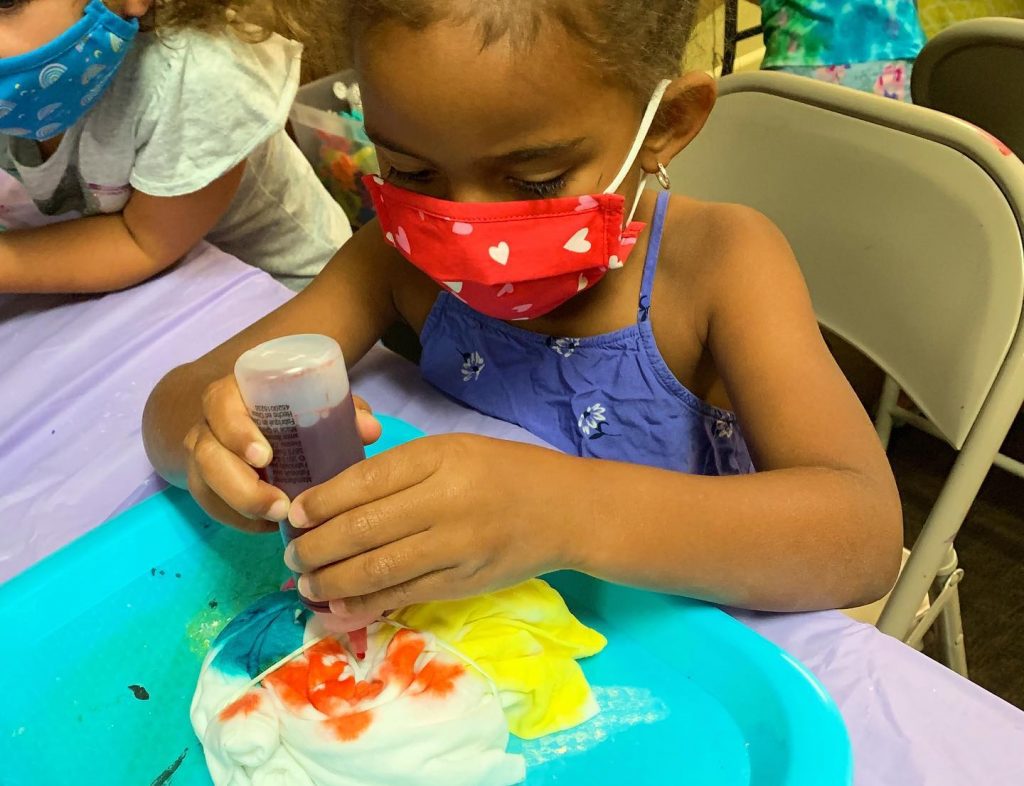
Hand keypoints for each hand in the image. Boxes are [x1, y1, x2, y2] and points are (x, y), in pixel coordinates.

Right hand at [184, 375, 381, 531]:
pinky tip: (268, 526)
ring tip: (278, 517)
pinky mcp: (205, 486)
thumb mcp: (313, 404)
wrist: (247, 422)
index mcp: (234, 394)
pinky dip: (240, 519)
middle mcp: (210, 425)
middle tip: (279, 504)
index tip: (265, 457)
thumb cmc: (289, 412)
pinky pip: (213, 506)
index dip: (238, 432)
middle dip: (240, 484)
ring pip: (206, 484)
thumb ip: (343, 411)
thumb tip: (370, 430)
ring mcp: (202, 458)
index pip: (221, 404)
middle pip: (208, 454)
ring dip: (242, 506)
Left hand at [282, 434, 577, 624]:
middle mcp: (445, 501)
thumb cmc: (504, 471)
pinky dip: (365, 604)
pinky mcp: (462, 583)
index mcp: (439, 458)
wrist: (565, 510)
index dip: (322, 502)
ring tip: (306, 585)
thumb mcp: (453, 451)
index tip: (295, 514)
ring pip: (377, 569)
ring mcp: (455, 547)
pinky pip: (403, 596)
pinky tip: (339, 607)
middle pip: (363, 529)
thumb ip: (402, 471)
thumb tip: (337, 500)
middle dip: (316, 547)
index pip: (365, 481)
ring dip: (331, 581)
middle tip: (291, 556)